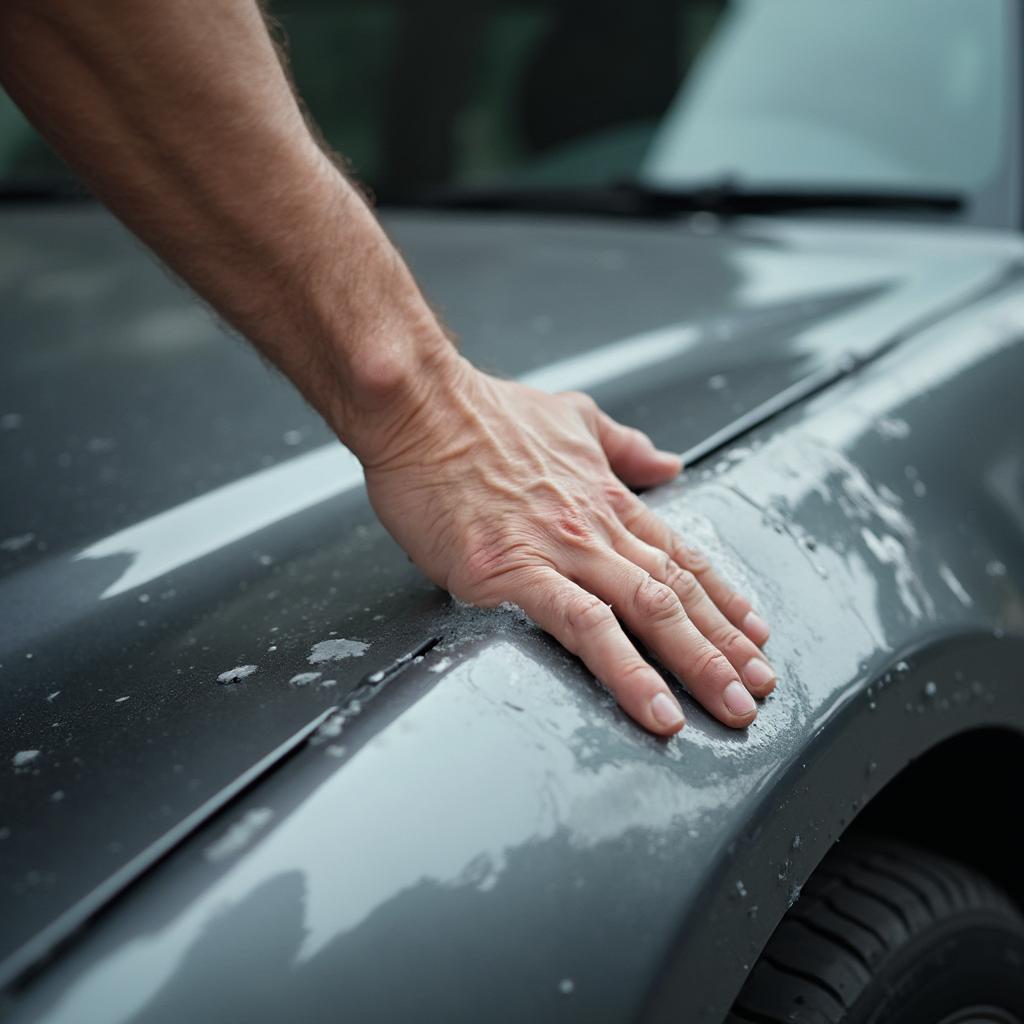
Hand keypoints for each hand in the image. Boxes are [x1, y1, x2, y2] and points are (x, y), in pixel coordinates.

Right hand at [359, 356, 774, 735]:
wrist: (420, 406)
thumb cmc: (481, 414)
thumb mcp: (570, 415)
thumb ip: (622, 444)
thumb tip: (666, 462)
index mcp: (605, 498)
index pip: (680, 556)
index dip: (723, 599)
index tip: (755, 634)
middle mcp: (596, 527)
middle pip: (677, 593)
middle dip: (725, 647)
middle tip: (760, 690)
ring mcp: (560, 550)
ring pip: (647, 613)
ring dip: (697, 664)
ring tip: (730, 709)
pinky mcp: (514, 572)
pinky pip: (584, 627)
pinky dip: (626, 668)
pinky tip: (652, 705)